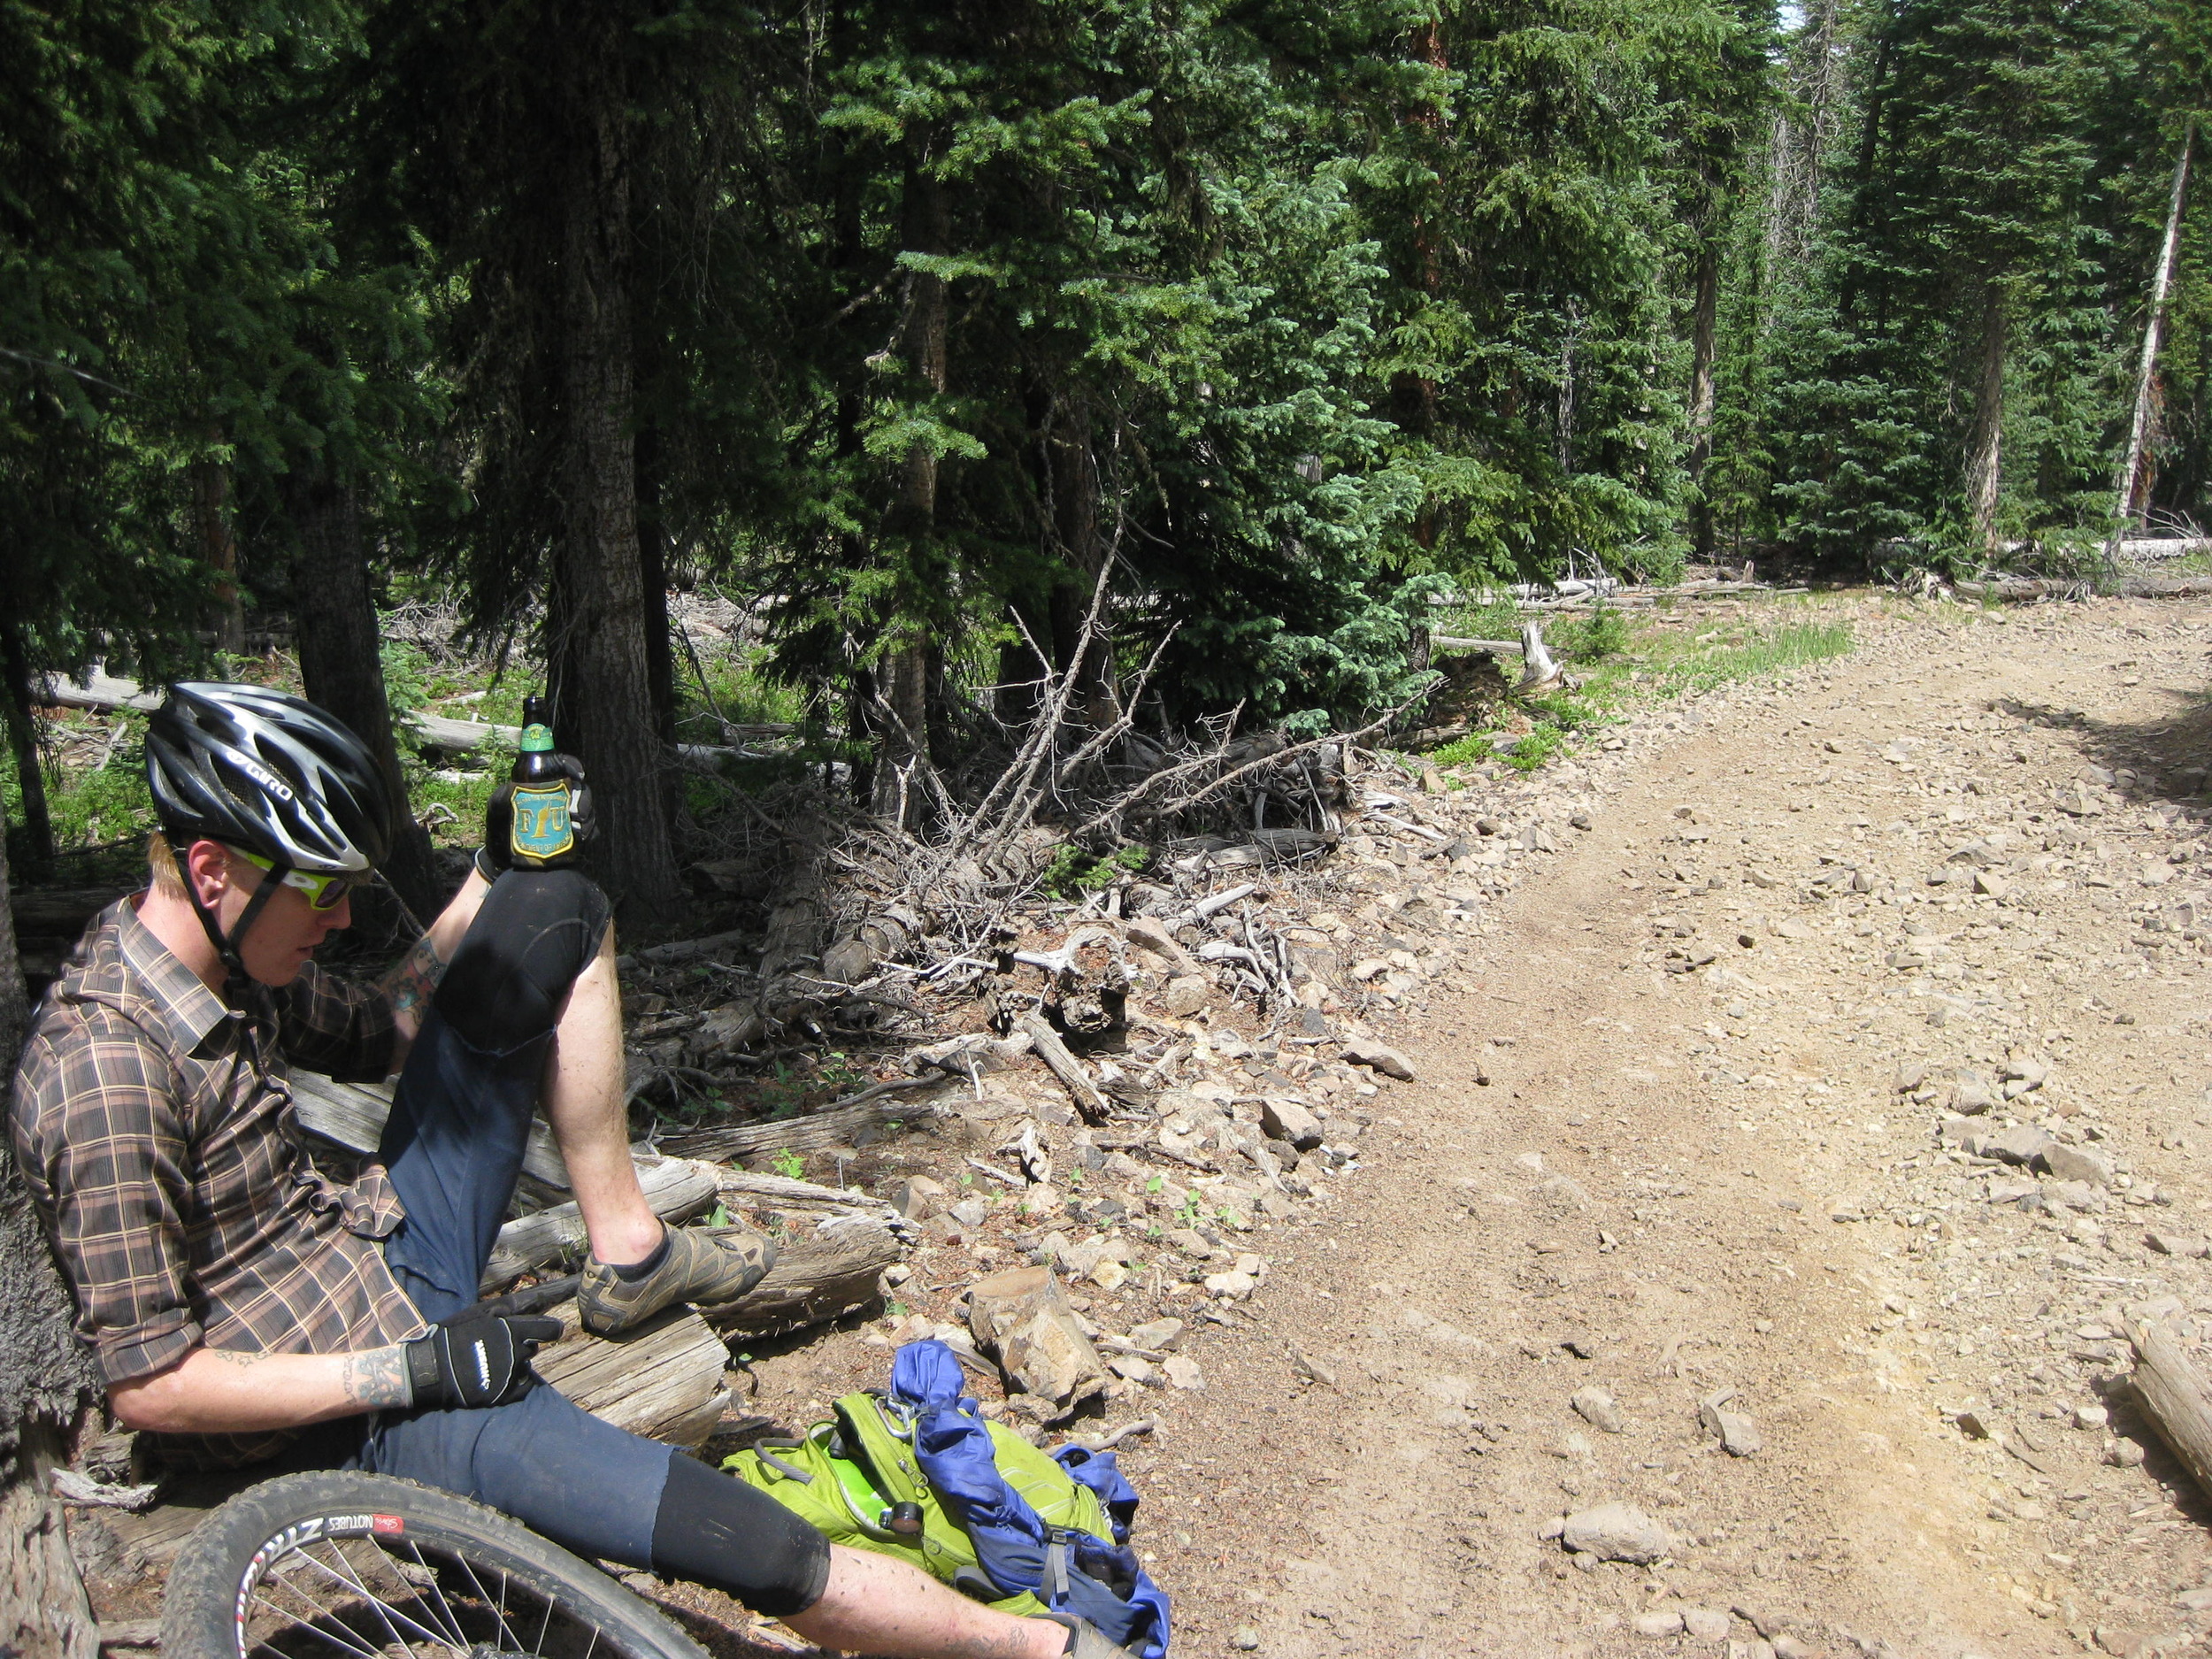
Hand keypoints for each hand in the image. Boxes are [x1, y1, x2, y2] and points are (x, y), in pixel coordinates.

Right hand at [403, 1305, 563, 1410]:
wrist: (432, 1368)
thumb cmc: (453, 1336)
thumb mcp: (478, 1314)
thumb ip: (504, 1311)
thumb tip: (523, 1306)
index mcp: (513, 1331)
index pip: (550, 1330)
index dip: (551, 1329)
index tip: (549, 1331)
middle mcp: (516, 1353)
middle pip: (533, 1349)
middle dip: (523, 1347)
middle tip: (502, 1348)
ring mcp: (510, 1375)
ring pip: (526, 1367)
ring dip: (516, 1364)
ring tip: (494, 1364)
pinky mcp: (503, 1394)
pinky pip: (523, 1388)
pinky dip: (517, 1383)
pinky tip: (502, 1379)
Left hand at [480, 753, 594, 876]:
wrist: (502, 861)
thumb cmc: (499, 830)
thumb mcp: (496, 808)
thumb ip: (503, 795)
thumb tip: (515, 786)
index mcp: (543, 785)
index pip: (563, 767)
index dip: (573, 766)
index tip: (578, 775)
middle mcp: (559, 798)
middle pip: (581, 789)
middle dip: (584, 798)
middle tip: (576, 813)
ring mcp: (568, 817)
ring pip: (587, 809)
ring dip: (587, 816)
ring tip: (578, 827)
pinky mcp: (574, 836)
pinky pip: (590, 830)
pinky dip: (590, 832)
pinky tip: (581, 837)